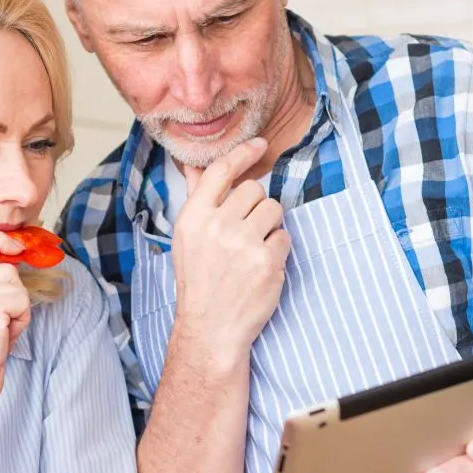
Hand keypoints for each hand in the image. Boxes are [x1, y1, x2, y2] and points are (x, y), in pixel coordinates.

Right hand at [0, 232, 30, 412]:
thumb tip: (12, 263)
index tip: (14, 245)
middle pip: (7, 270)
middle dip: (14, 295)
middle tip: (2, 322)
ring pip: (18, 287)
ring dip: (19, 310)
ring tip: (1, 332)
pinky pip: (23, 304)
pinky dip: (22, 322)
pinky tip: (4, 338)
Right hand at [174, 138, 290, 353]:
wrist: (211, 328)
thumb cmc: (200, 281)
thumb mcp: (188, 238)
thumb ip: (197, 199)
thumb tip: (195, 166)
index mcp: (193, 218)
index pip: (221, 171)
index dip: (243, 154)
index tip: (260, 144)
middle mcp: (217, 227)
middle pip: (254, 190)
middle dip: (256, 206)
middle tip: (246, 231)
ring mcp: (243, 244)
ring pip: (274, 210)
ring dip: (270, 226)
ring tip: (253, 249)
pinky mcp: (267, 261)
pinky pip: (284, 237)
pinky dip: (278, 250)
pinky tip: (261, 267)